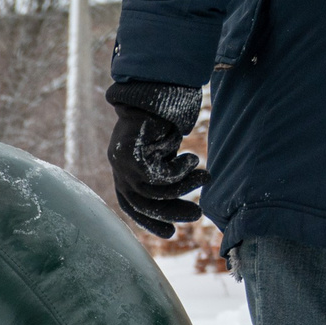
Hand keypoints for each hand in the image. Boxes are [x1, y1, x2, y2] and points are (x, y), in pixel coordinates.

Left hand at [105, 80, 206, 239]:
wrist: (152, 91)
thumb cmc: (159, 120)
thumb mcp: (162, 151)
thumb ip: (164, 172)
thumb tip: (177, 194)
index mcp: (122, 173)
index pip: (132, 206)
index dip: (150, 221)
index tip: (170, 234)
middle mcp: (119, 171)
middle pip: (144, 204)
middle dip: (172, 212)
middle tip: (198, 214)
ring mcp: (122, 164)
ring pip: (155, 191)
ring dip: (184, 187)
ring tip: (206, 177)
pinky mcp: (130, 155)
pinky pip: (159, 175)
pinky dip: (179, 170)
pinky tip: (193, 159)